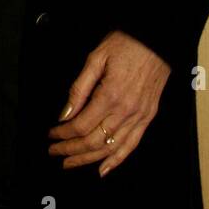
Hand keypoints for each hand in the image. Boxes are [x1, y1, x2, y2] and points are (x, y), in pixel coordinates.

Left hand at [47, 30, 170, 176]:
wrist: (157, 39)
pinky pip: (132, 145)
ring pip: (110, 148)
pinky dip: (117, 160)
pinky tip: (103, 170)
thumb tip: (65, 114)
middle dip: (71, 150)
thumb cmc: (125, 44)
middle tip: (55, 152)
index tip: (51, 134)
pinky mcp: (148, 117)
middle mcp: (126, 110)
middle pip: (93, 141)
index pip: (81, 125)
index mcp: (110, 95)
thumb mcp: (96, 58)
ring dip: (88, 159)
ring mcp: (139, 116)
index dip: (63, 134)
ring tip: (71, 163)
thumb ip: (79, 88)